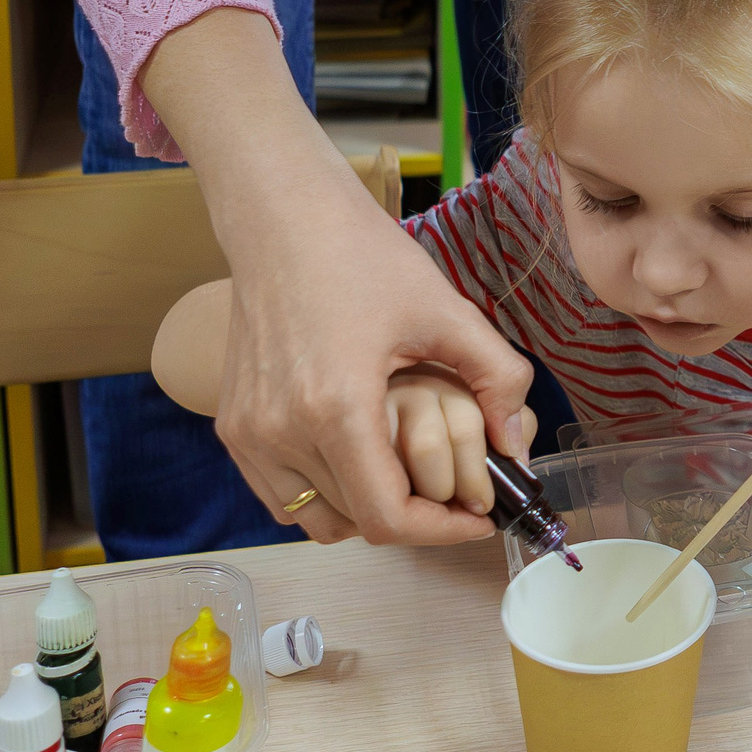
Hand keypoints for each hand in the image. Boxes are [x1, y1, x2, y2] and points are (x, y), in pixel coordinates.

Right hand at [144, 9, 535, 546]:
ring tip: (411, 475)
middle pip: (357, 523)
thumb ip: (497, 378)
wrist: (283, 221)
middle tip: (456, 495)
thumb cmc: (363, 257)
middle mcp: (282, 433)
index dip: (440, 531)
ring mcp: (250, 435)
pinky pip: (283, 497)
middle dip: (416, 517)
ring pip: (317, 520)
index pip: (388, 518)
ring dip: (367, 511)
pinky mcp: (233, 428)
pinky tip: (364, 457)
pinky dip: (325, 495)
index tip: (477, 518)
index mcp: (336, 408)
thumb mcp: (446, 312)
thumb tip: (518, 445)